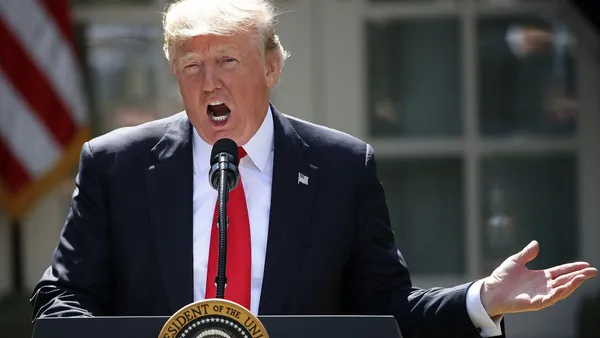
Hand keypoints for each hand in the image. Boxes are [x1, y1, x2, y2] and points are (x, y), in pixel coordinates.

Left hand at [481, 240, 596, 317]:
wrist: (490, 290)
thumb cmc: (502, 277)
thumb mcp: (515, 261)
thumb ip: (527, 254)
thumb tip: (536, 243)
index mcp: (540, 276)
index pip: (561, 272)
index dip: (573, 268)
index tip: (585, 264)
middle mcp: (543, 286)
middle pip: (565, 280)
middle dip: (579, 276)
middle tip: (592, 271)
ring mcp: (541, 295)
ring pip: (561, 290)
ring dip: (572, 284)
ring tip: (582, 277)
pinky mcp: (535, 303)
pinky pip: (550, 298)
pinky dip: (559, 293)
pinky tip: (566, 287)